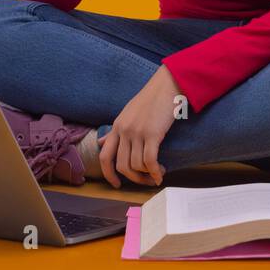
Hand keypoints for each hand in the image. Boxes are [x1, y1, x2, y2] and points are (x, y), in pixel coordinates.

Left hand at [98, 66, 181, 186]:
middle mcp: (124, 131)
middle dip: (134, 179)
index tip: (117, 184)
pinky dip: (155, 172)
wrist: (167, 85)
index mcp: (117, 126)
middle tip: (145, 181)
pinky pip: (150, 161)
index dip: (109, 174)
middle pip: (122, 166)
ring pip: (137, 165)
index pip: (104, 156)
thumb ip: (115, 130)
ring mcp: (137, 132)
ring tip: (158, 173)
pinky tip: (161, 174)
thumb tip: (102, 142)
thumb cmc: (151, 99)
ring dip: (148, 175)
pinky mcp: (152, 133)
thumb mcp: (127, 113)